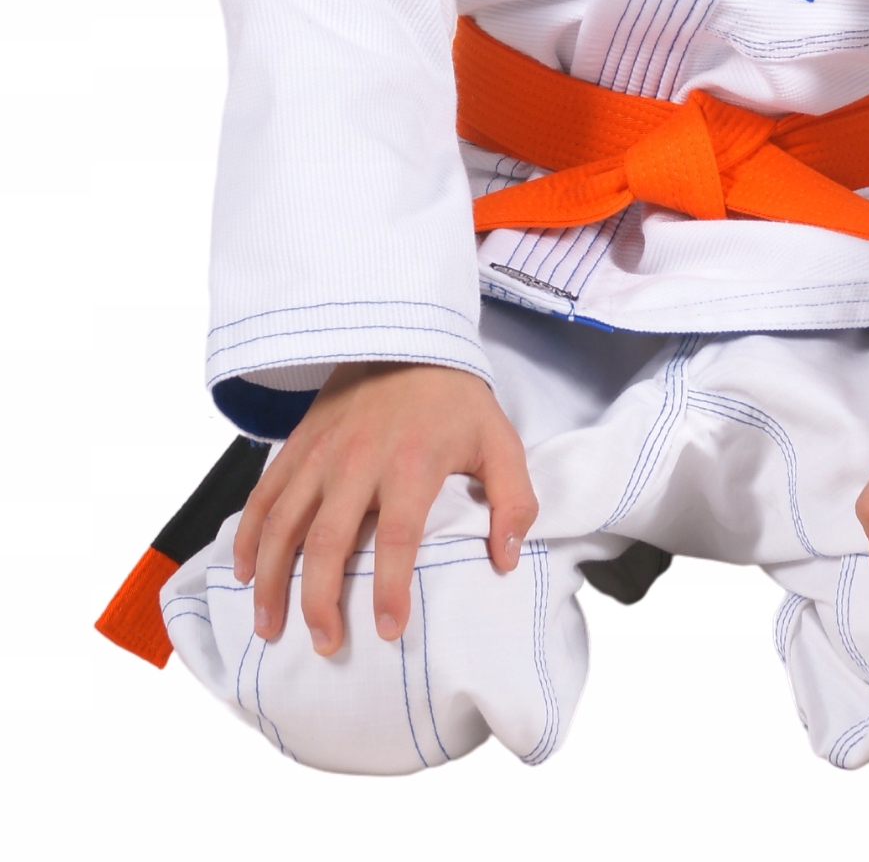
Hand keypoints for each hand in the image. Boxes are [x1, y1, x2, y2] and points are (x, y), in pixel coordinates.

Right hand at [233, 362, 537, 655]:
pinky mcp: (298, 443)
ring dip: (272, 579)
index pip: (396, 538)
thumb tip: (506, 560)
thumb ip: (513, 501)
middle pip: (328, 541)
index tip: (389, 631)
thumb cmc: (456, 398)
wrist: (408, 335)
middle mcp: (358, 460)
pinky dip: (248, 535)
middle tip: (324, 643)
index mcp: (411, 463)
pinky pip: (264, 494)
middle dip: (320, 601)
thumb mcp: (500, 441)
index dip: (389, 589)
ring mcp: (321, 452)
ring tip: (270, 625)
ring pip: (284, 524)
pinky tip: (244, 571)